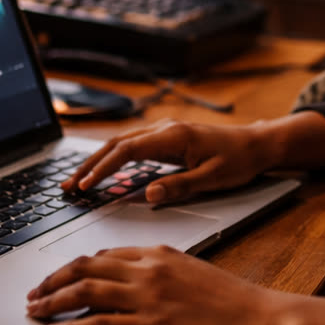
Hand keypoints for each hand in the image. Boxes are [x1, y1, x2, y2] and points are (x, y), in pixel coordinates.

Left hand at [26, 245, 293, 324]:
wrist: (261, 320)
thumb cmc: (235, 302)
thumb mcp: (194, 272)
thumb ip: (162, 271)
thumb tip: (135, 282)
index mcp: (160, 253)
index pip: (105, 254)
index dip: (75, 266)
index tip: (60, 277)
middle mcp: (148, 269)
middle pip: (86, 266)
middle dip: (54, 279)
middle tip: (35, 293)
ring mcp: (147, 298)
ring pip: (84, 291)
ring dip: (52, 300)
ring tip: (34, 310)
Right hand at [62, 120, 277, 203]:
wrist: (257, 144)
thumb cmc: (239, 161)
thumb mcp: (212, 178)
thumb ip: (180, 186)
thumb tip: (149, 194)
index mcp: (174, 136)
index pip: (127, 151)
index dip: (102, 169)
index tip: (85, 186)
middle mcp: (165, 129)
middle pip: (117, 144)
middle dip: (89, 165)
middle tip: (67, 187)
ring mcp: (165, 131)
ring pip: (122, 144)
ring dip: (98, 161)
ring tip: (77, 181)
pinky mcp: (167, 138)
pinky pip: (133, 147)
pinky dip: (113, 159)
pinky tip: (102, 173)